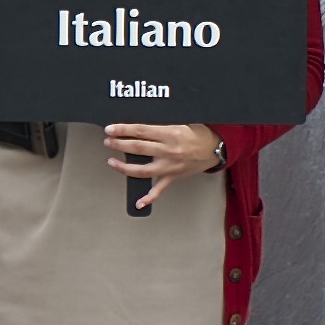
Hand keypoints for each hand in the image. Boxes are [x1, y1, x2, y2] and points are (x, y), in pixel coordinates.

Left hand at [104, 121, 224, 202]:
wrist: (216, 148)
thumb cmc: (199, 133)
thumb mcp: (181, 121)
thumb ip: (161, 124)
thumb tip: (139, 125)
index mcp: (170, 134)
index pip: (140, 131)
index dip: (123, 129)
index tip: (111, 129)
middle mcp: (168, 151)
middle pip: (138, 148)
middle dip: (119, 145)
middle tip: (108, 141)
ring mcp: (170, 166)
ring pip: (142, 170)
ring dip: (124, 167)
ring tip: (112, 162)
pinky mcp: (173, 177)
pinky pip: (159, 190)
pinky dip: (148, 198)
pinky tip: (138, 203)